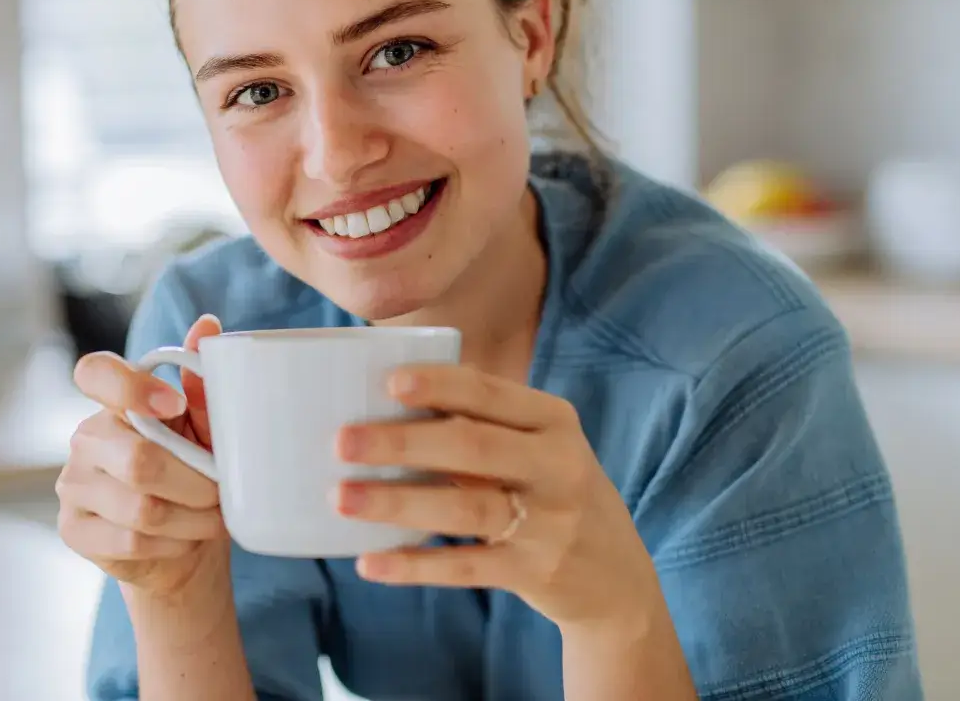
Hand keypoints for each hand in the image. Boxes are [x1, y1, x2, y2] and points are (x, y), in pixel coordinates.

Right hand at [57, 314, 230, 598]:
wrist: (180, 542)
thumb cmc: (192, 470)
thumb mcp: (204, 426)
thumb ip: (204, 382)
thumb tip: (208, 324)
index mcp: (115, 402)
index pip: (95, 372)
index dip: (130, 385)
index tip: (174, 403)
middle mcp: (86, 437)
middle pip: (139, 460)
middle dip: (196, 482)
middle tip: (223, 491)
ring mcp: (73, 485)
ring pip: (141, 508)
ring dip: (192, 517)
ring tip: (214, 517)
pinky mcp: (74, 530)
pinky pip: (131, 541)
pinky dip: (173, 543)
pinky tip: (186, 538)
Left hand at [332, 364, 660, 629]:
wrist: (617, 577)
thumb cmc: (551, 490)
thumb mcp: (538, 447)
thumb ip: (482, 425)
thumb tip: (382, 405)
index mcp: (553, 420)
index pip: (491, 393)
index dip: (440, 385)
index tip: (389, 381)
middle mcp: (558, 465)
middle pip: (473, 446)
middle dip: (403, 441)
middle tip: (342, 440)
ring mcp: (550, 522)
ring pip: (465, 508)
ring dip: (398, 503)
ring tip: (342, 497)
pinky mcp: (535, 572)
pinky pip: (466, 567)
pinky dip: (415, 565)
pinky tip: (370, 562)